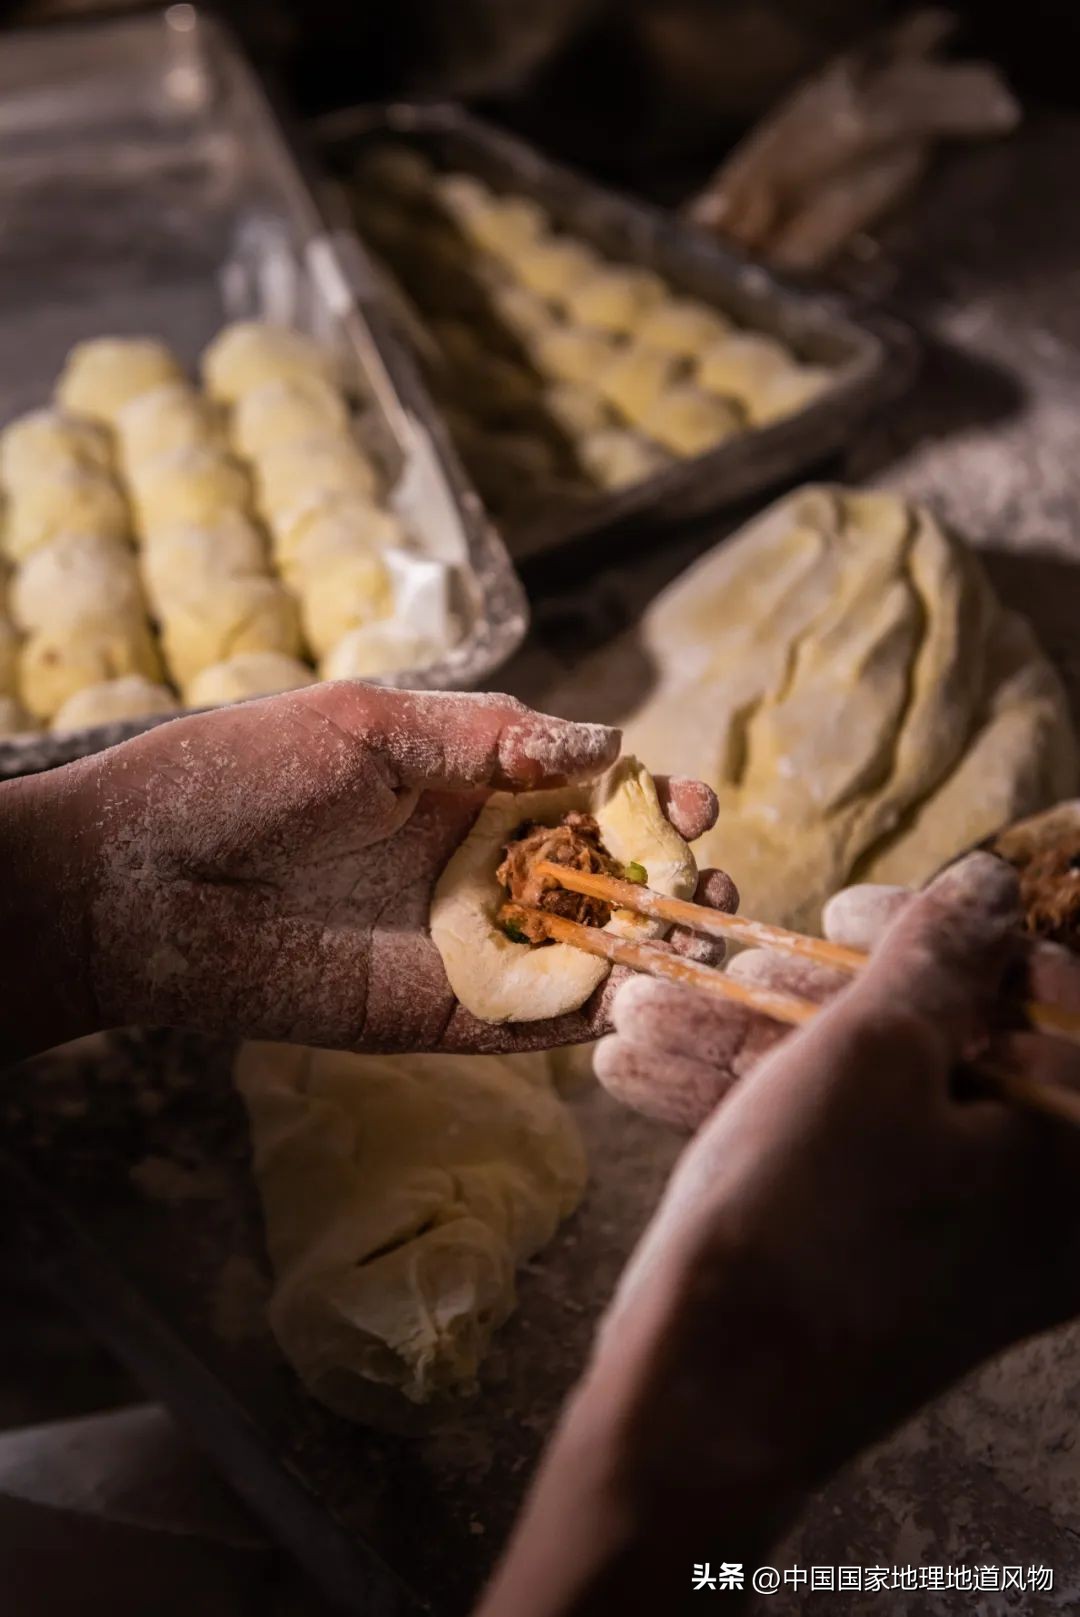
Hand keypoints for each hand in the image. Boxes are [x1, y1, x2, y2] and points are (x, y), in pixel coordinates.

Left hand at [17, 683, 719, 1057]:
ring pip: (587, 950)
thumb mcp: (369, 725)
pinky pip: (537, 1017)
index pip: (587, 795)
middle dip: (666, 872)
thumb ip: (488, 737)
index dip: (646, 800)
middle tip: (705, 870)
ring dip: (653, 944)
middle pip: (604, 876)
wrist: (139, 882)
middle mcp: (479, 867)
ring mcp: (466, 944)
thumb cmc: (239, 777)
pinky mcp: (443, 1014)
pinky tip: (645, 993)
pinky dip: (597, 1012)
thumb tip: (611, 743)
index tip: (692, 799)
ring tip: (704, 927)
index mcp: (468, 788)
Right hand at [478, 855, 1079, 1614]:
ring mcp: (955, 1239)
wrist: (699, 1413)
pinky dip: (750, 1106)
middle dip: (815, 996)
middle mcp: (1040, 1204)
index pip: (1052, 1001)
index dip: (952, 938)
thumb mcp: (870, 1054)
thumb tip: (988, 885)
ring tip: (645, 1002)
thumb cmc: (805, 1219)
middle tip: (736, 958)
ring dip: (753, 1043)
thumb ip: (937, 954)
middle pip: (942, 1049)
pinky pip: (831, 1154)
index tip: (850, 916)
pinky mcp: (880, 1260)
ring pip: (863, 1100)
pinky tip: (646, 1064)